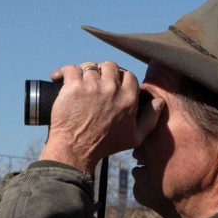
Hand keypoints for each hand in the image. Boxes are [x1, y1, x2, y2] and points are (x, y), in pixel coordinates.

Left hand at [39, 61, 163, 172]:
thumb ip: (150, 118)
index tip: (110, 83)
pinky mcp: (73, 87)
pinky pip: (70, 69)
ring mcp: (92, 86)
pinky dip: (63, 72)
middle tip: (94, 81)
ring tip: (77, 83)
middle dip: (103, 72)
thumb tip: (159, 102)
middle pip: (110, 66)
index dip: (119, 77)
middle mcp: (111, 89)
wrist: (76, 151)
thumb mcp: (135, 137)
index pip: (128, 75)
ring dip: (84, 73)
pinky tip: (58, 78)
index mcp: (128, 99)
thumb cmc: (105, 145)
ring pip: (89, 66)